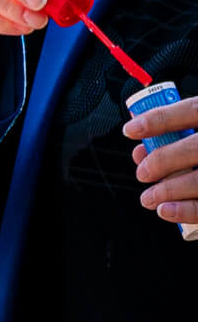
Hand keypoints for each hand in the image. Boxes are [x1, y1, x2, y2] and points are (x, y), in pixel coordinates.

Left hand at [125, 94, 197, 226]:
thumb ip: (180, 133)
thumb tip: (142, 149)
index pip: (193, 111)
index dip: (160, 119)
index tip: (130, 130)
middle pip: (196, 148)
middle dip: (162, 161)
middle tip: (142, 173)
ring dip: (169, 191)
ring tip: (148, 198)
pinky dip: (187, 211)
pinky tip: (167, 211)